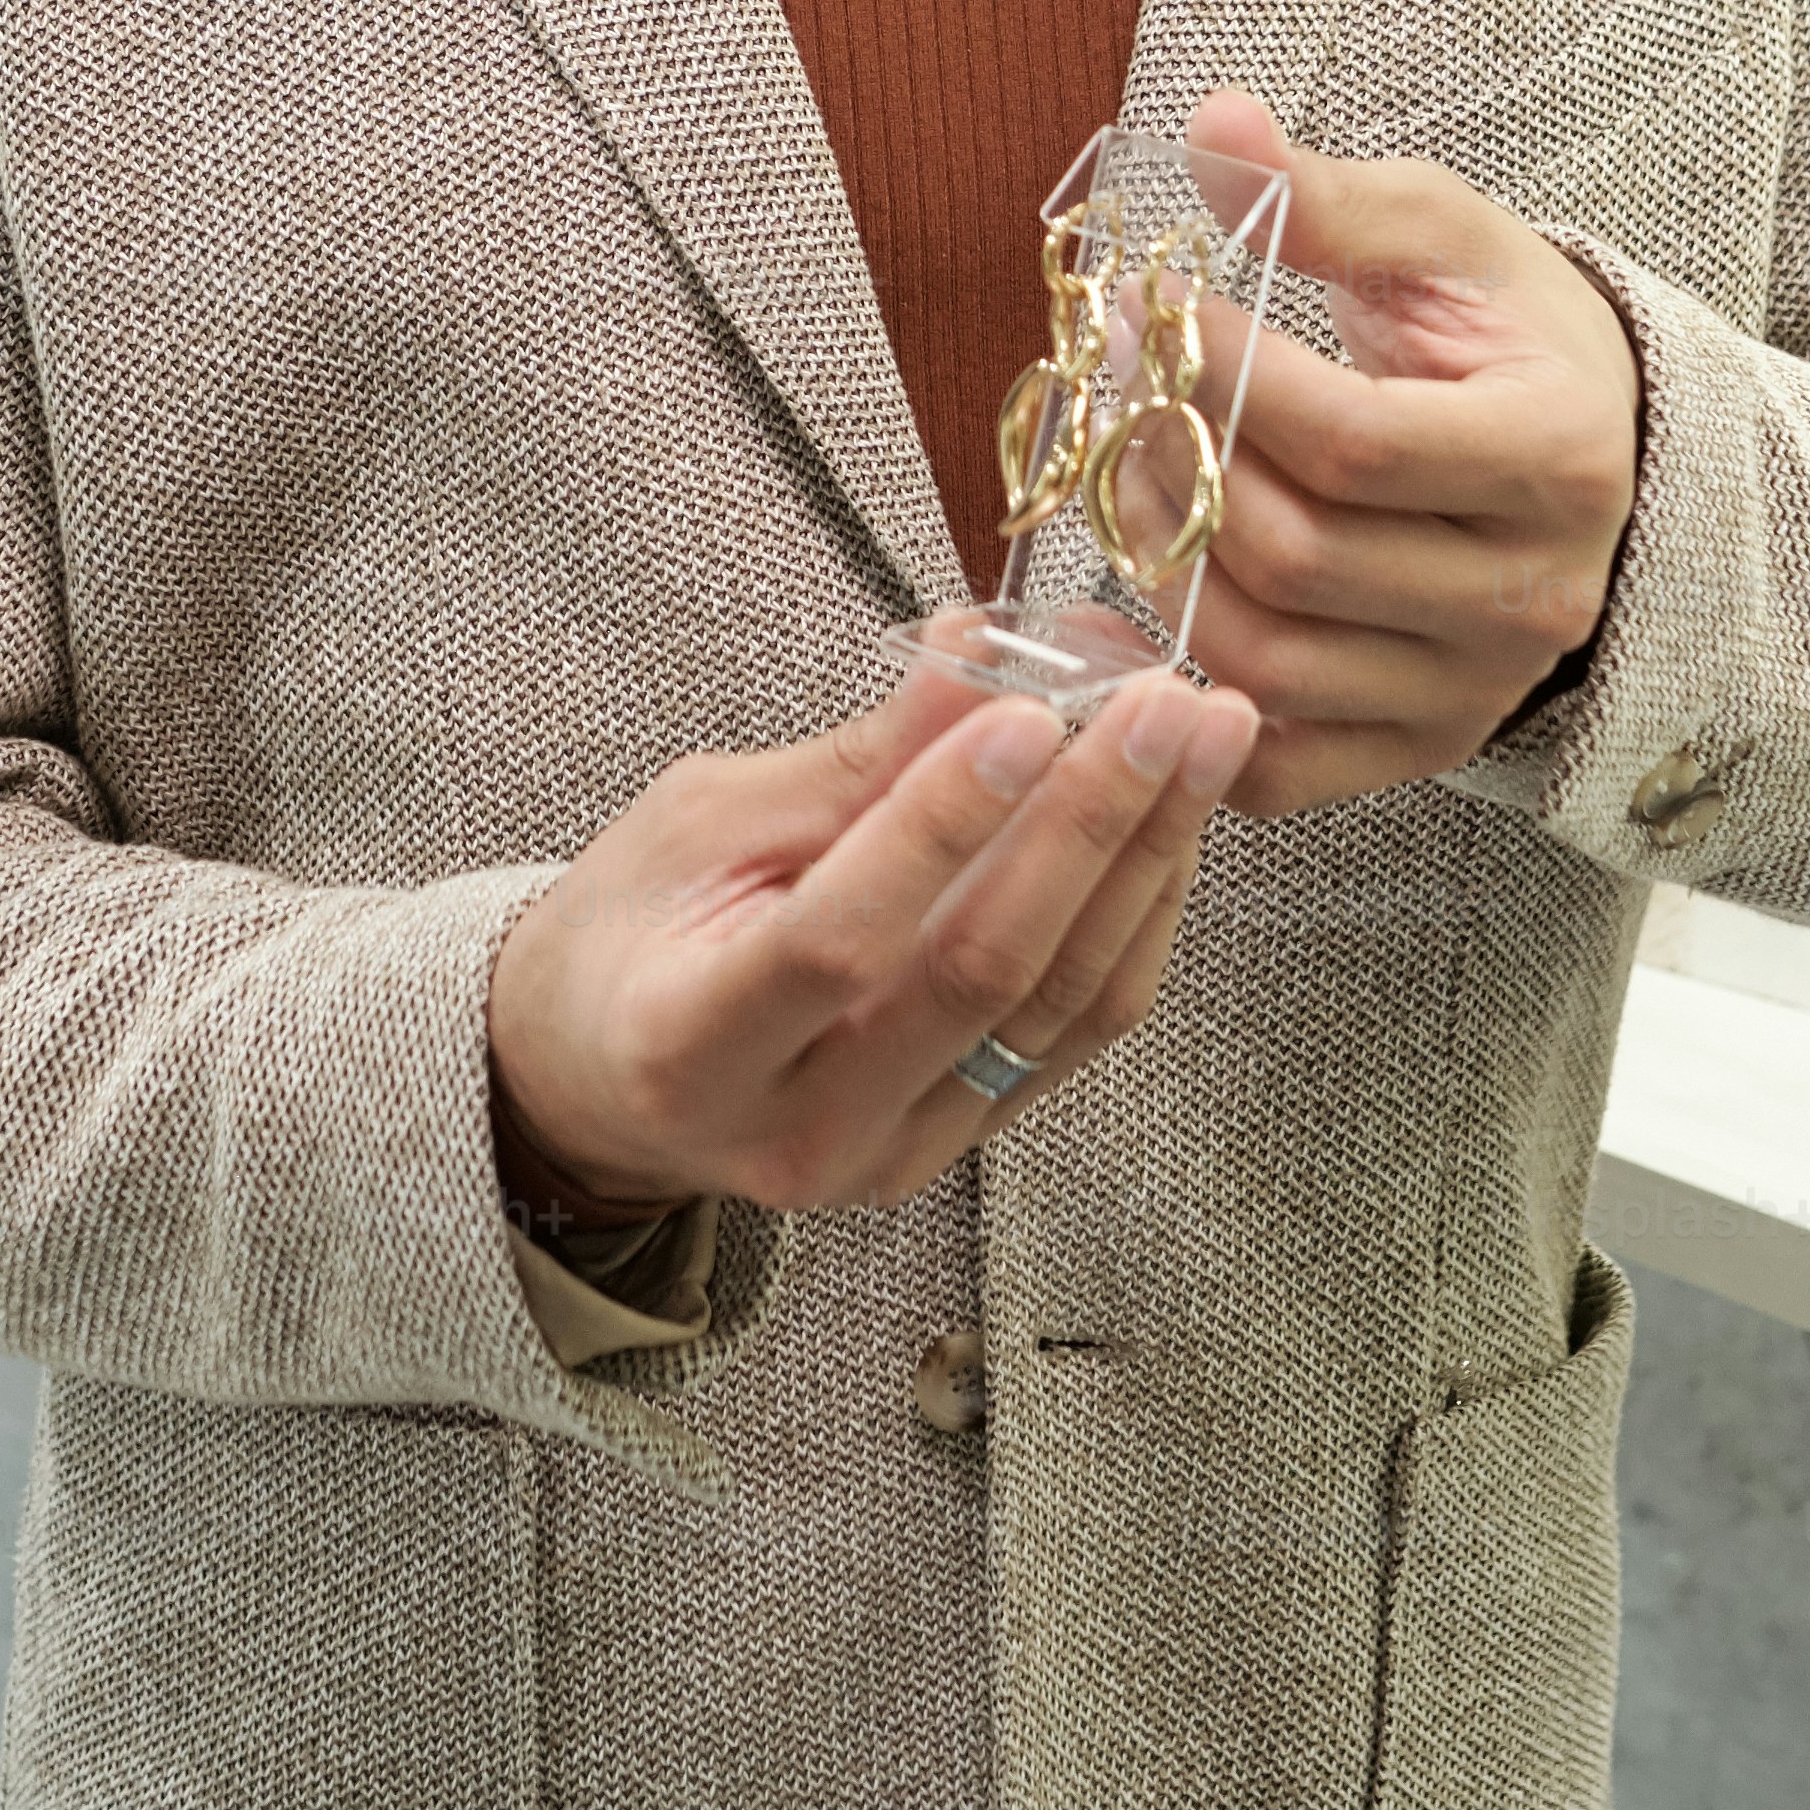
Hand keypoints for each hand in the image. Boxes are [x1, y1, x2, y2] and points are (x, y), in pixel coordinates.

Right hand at [485, 656, 1253, 1217]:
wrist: (605, 1076)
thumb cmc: (634, 931)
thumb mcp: (698, 822)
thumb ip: (849, 762)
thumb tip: (980, 651)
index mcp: (694, 1045)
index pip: (840, 938)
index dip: (938, 827)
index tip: (1026, 711)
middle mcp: (802, 1129)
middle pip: (979, 978)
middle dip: (1091, 824)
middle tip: (1168, 706)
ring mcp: (890, 1157)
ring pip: (1054, 1009)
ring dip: (1143, 864)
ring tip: (1204, 744)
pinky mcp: (954, 1148)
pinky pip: (1072, 1036)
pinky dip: (1133, 923)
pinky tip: (1170, 828)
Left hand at [1137, 92, 1641, 816]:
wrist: (1590, 446)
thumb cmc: (1506, 331)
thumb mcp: (1444, 237)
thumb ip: (1330, 199)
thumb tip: (1214, 128)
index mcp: (1555, 456)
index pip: (1352, 438)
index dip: (1225, 373)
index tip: (1155, 301)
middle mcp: (1533, 594)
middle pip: (1297, 553)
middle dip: (1173, 461)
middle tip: (1117, 379)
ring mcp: (1476, 688)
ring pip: (1267, 655)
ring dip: (1158, 561)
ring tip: (1125, 464)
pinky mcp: (1421, 746)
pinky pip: (1275, 765)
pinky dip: (1183, 699)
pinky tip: (1140, 601)